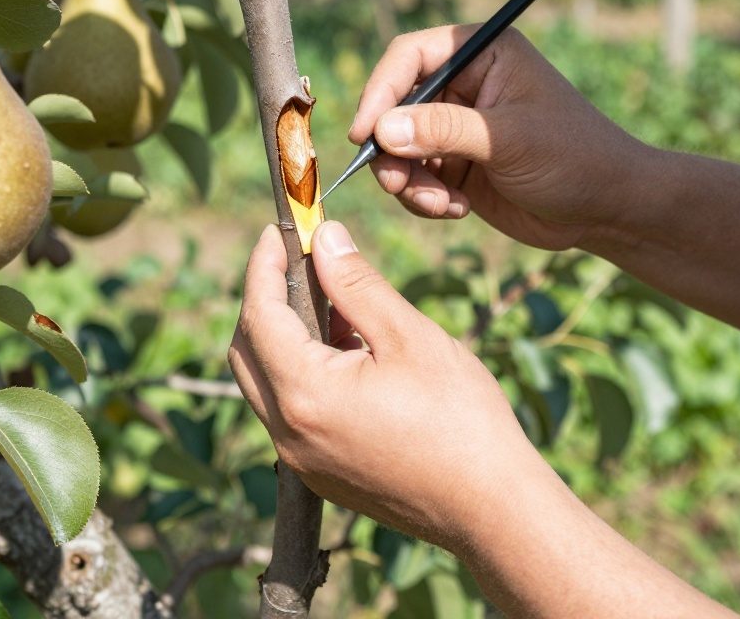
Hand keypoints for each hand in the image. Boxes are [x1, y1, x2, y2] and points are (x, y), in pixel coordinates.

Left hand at [228, 221, 542, 548]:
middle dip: (264, 300)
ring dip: (284, 337)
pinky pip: (291, 413)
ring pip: (266, 383)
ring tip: (335, 303)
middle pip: (247, 352)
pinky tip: (348, 351)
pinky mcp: (321, 475)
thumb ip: (356, 284)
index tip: (279, 231)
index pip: (258, 315)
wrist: (492, 507)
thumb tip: (325, 239)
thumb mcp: (409, 336)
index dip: (263, 266)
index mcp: (305, 395)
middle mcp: (288, 434)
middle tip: (299, 262)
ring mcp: (301, 461)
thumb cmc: (461, 420)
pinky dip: (301, 373)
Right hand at [350, 24, 645, 250]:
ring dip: (408, 181)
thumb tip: (382, 131)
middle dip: (392, 150)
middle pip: (395, 107)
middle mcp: (464, 85)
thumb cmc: (574, 156)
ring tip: (440, 205)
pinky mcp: (456, 166)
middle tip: (398, 184)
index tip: (365, 134)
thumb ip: (444, 130)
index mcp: (481, 54)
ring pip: (399, 149)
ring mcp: (456, 127)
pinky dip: (425, 199)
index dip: (380, 92)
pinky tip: (458, 211)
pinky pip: (415, 179)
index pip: (410, 58)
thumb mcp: (508, 139)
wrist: (608, 209)